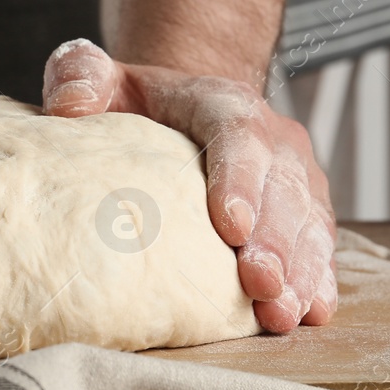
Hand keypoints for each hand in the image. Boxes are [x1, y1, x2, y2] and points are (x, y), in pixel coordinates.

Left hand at [41, 39, 334, 333]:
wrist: (183, 115)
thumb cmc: (138, 105)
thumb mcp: (102, 80)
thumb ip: (79, 77)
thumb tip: (68, 107)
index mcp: (220, 102)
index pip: (237, 134)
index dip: (238, 180)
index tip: (230, 227)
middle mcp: (272, 137)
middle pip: (281, 188)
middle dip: (274, 242)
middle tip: (260, 285)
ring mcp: (295, 177)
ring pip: (308, 222)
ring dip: (300, 269)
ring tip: (281, 311)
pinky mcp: (306, 213)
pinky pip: (321, 246)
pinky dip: (318, 280)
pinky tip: (311, 312)